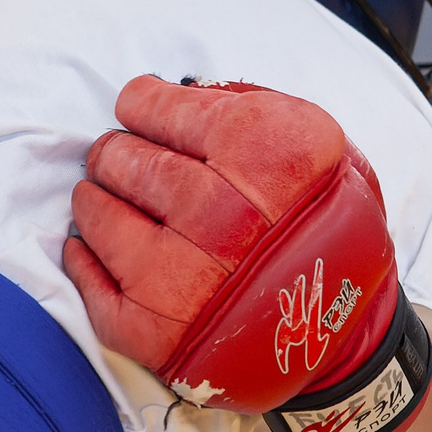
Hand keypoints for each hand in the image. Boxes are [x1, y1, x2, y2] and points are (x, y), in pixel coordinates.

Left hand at [65, 77, 425, 431]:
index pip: (156, 105)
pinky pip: (88, 278)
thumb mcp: (322, 149)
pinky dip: (86, 257)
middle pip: (121, 157)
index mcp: (267, 154)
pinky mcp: (151, 330)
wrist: (346, 340)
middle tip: (124, 160)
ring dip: (97, 200)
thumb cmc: (330, 234)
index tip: (138, 108)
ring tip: (110, 199)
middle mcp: (221, 214)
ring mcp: (181, 277)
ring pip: (96, 212)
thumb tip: (176, 90)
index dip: (142, 104)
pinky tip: (100, 246)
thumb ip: (251, 107)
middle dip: (118, 154)